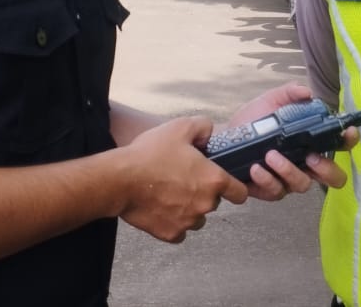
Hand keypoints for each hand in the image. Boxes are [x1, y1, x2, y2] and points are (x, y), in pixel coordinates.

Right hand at [117, 116, 247, 243]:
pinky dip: (173, 222)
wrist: (120, 180)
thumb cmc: (150, 154)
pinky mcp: (170, 234)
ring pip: (197, 218)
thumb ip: (203, 127)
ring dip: (189, 209)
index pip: (240, 193)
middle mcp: (206, 205)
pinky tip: (161, 207)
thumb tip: (210, 134)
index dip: (235, 187)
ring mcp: (188, 222)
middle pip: (214, 203)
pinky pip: (179, 231)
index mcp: (213, 180)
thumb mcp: (180, 127)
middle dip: (203, 193)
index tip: (226, 185)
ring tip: (170, 193)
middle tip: (184, 179)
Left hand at [227, 83, 355, 200]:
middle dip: (328, 169)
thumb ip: (290, 93)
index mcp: (312, 142)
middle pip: (334, 177)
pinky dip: (267, 179)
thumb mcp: (271, 101)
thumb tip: (307, 93)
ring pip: (303, 184)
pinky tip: (256, 167)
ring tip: (270, 155)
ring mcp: (289, 180)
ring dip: (289, 170)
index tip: (347, 132)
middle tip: (311, 157)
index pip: (340, 145)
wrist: (224, 138)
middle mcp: (306, 164)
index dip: (349, 140)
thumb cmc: (253, 120)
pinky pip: (276, 191)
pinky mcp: (269, 191)